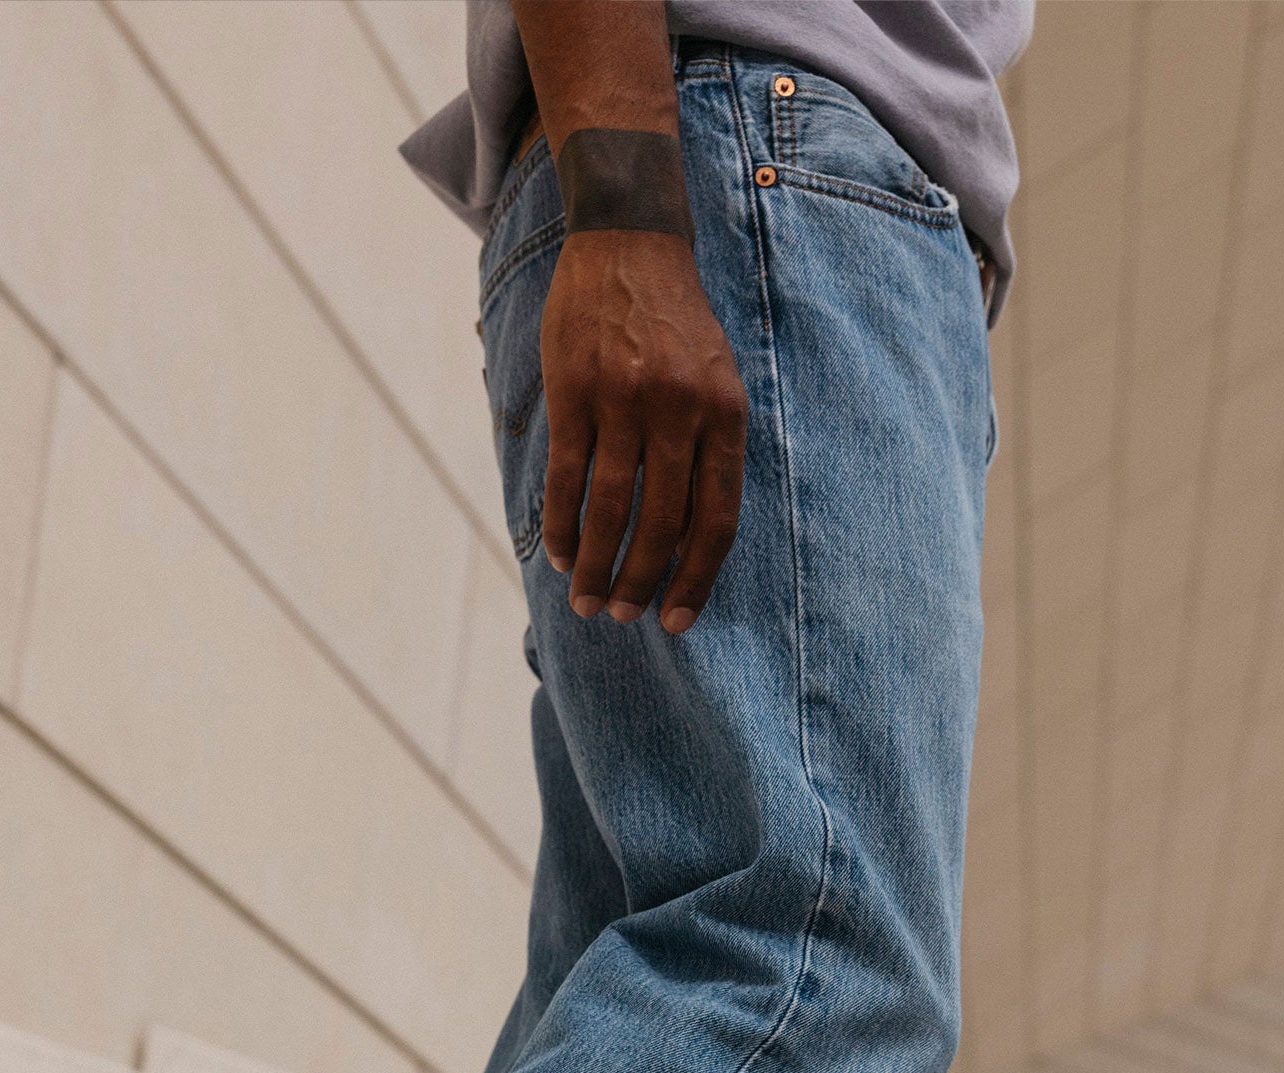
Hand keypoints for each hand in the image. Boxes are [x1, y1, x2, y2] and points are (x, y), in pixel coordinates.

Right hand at [539, 226, 747, 632]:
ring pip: (611, 510)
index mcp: (724, 413)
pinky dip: (561, 525)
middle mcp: (679, 410)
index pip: (716, 519)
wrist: (630, 242)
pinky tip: (559, 554)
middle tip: (622, 615)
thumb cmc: (675, 325)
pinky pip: (568, 478)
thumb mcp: (716, 380)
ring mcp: (624, 401)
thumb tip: (692, 540)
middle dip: (640, 582)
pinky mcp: (575, 392)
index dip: (696, 579)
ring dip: (595, 566)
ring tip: (585, 601)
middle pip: (662, 524)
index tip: (677, 620)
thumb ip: (709, 452)